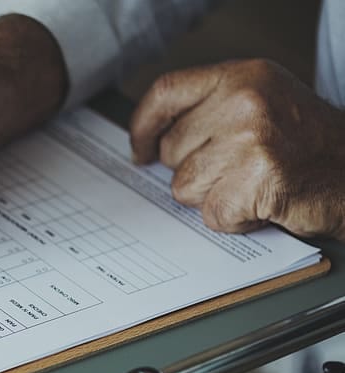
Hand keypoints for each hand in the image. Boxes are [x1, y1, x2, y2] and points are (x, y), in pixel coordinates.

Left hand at [130, 59, 344, 239]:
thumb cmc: (309, 145)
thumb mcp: (262, 104)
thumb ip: (210, 112)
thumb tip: (152, 142)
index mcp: (242, 77)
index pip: (166, 92)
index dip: (143, 125)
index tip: (140, 149)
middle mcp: (243, 101)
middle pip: (172, 149)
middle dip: (195, 170)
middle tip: (236, 170)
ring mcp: (249, 140)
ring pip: (185, 186)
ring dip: (214, 196)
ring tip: (252, 184)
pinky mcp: (254, 180)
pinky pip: (212, 213)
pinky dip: (234, 219)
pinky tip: (263, 203)